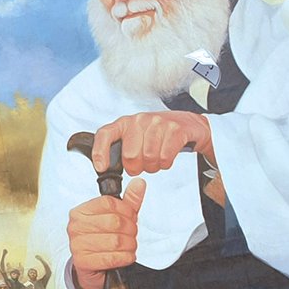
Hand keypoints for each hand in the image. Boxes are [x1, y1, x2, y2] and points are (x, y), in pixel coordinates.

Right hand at [67, 179, 146, 288]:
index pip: (108, 203)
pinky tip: (126, 256)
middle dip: (130, 230)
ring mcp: (77, 244)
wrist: (91, 268)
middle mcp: (76, 226)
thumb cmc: (102, 240)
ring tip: (129, 246)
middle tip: (132, 235)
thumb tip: (139, 183)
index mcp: (81, 211)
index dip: (126, 210)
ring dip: (129, 245)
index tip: (131, 217)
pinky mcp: (82, 261)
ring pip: (115, 241)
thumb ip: (129, 201)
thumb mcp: (116, 218)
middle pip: (114, 221)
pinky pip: (111, 258)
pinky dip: (124, 258)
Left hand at [93, 111, 212, 175]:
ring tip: (156, 160)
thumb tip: (105, 167)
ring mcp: (158, 123)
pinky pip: (165, 157)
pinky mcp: (176, 129)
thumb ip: (121, 149)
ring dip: (153, 166)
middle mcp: (140, 120)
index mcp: (125, 122)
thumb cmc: (158, 134)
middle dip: (136, 167)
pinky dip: (165, 164)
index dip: (100, 152)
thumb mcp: (136, 137)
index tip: (102, 168)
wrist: (189, 124)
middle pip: (130, 156)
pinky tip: (166, 157)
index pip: (105, 134)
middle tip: (143, 165)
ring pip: (149, 158)